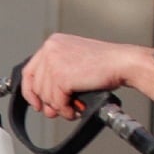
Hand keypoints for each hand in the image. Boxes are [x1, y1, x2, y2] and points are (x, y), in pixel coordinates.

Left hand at [20, 34, 151, 118]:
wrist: (123, 63)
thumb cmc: (104, 65)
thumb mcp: (73, 62)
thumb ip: (55, 74)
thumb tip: (40, 100)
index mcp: (52, 43)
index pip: (29, 71)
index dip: (30, 91)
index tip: (36, 104)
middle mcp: (50, 49)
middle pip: (36, 86)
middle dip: (47, 102)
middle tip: (57, 110)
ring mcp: (54, 61)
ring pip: (45, 95)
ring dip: (58, 107)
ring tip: (71, 108)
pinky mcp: (61, 75)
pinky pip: (56, 101)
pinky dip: (65, 109)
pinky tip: (74, 110)